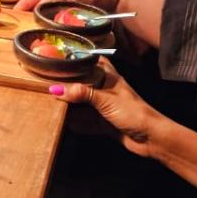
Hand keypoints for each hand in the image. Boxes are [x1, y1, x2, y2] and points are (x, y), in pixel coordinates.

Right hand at [49, 59, 167, 158]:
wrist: (152, 138)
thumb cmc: (132, 112)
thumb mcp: (106, 100)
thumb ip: (82, 93)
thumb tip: (55, 90)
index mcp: (108, 77)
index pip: (88, 62)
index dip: (74, 60)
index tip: (54, 59)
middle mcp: (104, 89)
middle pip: (81, 84)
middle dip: (66, 86)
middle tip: (44, 84)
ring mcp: (103, 107)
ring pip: (82, 104)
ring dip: (69, 106)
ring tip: (47, 103)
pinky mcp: (103, 123)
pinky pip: (85, 121)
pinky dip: (76, 123)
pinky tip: (62, 123)